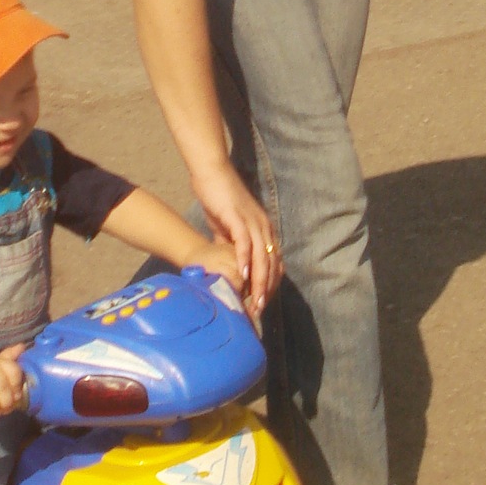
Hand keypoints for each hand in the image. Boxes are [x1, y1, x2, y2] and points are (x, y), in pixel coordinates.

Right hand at [191, 156, 281, 316]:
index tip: (262, 303)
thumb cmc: (219, 199)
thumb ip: (231, 245)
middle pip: (272, 263)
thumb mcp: (227, 227)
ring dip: (260, 280)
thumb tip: (228, 265)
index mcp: (264, 230)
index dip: (270, 284)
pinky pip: (245, 242)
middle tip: (260, 310)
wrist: (212, 173)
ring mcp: (253, 221)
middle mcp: (264, 227)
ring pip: (262, 256)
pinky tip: (241, 275)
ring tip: (255, 300)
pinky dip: (245, 260)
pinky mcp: (238, 217)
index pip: (274, 262)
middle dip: (267, 289)